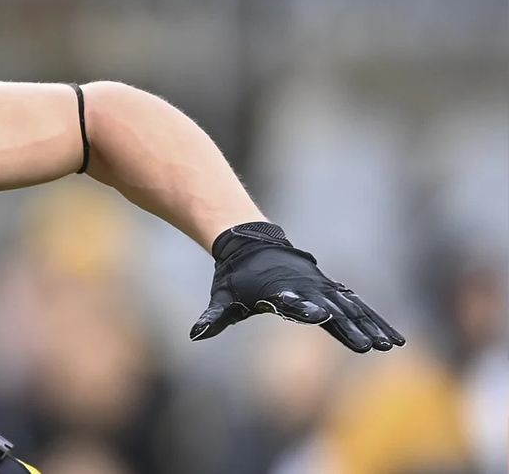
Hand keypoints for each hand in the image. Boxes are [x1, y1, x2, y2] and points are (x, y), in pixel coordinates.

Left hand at [189, 222, 405, 352]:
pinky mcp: (328, 288)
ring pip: (351, 308)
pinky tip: (391, 336)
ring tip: (392, 345)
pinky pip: (356, 305)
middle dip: (352, 327)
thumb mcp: (222, 297)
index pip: (294, 303)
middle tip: (371, 346)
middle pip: (332, 308)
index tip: (323, 317)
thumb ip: (213, 317)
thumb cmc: (234, 275)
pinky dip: (373, 319)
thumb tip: (196, 334)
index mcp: (278, 290)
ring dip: (372, 326)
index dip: (307, 309)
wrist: (248, 242)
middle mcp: (304, 288)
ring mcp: (320, 287)